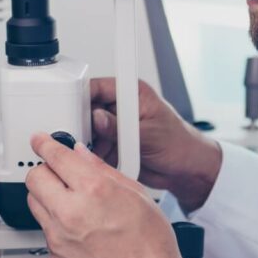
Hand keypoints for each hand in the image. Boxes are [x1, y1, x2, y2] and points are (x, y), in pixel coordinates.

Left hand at [25, 133, 187, 257]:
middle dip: (44, 170)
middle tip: (57, 172)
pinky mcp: (56, 255)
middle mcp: (71, 211)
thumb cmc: (151, 245)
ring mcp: (60, 236)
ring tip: (68, 200)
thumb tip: (83, 155)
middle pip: (35, 177)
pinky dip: (55, 222)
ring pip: (34, 202)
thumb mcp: (136, 194)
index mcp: (93, 189)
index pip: (56, 156)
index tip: (40, 140)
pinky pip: (45, 229)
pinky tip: (76, 226)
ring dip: (46, 195)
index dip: (44, 143)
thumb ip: (104, 170)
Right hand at [90, 78, 221, 212]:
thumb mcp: (150, 134)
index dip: (83, 95)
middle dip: (82, 123)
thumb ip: (121, 127)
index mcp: (133, 94)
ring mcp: (116, 127)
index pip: (99, 87)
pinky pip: (94, 148)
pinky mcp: (114, 144)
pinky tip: (95, 161)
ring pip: (89, 130)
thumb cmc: (180, 145)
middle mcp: (122, 108)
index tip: (71, 107)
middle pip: (89, 109)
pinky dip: (93, 156)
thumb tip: (98, 118)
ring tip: (88, 151)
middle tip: (78, 135)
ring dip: (87, 142)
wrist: (187, 170)